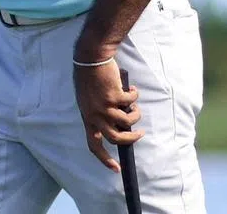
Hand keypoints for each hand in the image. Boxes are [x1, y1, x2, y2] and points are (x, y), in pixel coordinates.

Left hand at [73, 57, 143, 171]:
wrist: (90, 58)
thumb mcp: (89, 100)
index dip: (104, 159)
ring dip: (136, 115)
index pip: (93, 144)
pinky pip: (131, 102)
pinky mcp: (114, 96)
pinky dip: (134, 96)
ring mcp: (104, 106)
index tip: (116, 168)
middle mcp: (95, 115)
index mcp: (87, 117)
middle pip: (116, 138)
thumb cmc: (90, 78)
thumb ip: (99, 113)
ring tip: (135, 106)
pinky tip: (131, 88)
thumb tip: (119, 124)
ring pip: (128, 121)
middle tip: (140, 133)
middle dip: (131, 138)